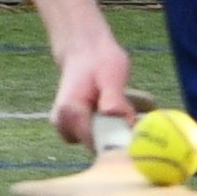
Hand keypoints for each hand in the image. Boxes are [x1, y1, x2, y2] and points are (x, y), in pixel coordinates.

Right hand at [49, 35, 134, 150]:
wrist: (84, 50)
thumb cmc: (100, 61)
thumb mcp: (112, 74)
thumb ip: (113, 97)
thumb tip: (116, 116)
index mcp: (70, 112)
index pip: (94, 141)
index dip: (117, 140)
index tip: (134, 131)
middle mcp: (62, 123)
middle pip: (96, 145)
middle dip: (116, 136)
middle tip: (130, 116)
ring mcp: (64, 127)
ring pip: (96, 142)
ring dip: (112, 131)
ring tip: (118, 108)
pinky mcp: (70, 128)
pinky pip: (93, 137)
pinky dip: (105, 129)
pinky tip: (110, 112)